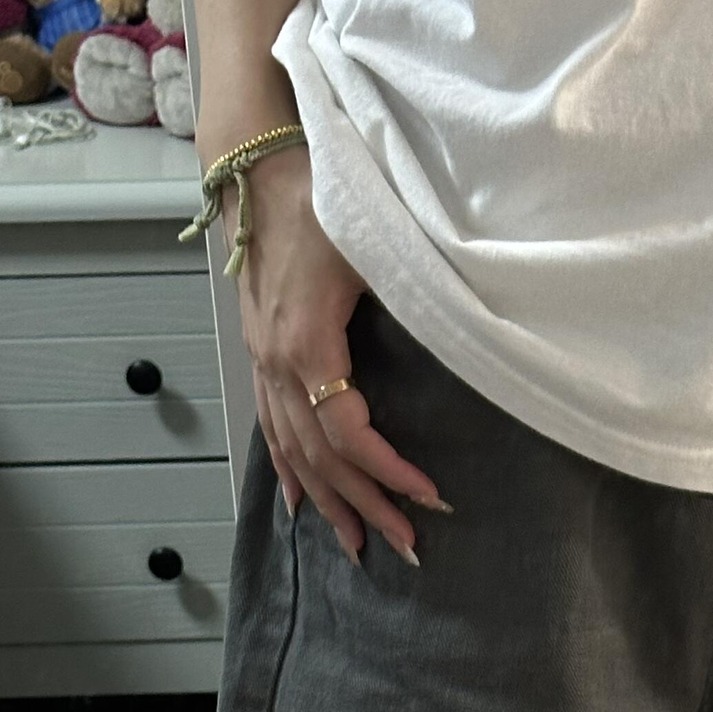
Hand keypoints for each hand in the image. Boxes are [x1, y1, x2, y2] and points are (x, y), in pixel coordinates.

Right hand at [224, 142, 444, 563]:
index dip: (389, 471)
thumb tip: (458, 337)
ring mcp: (261, 362)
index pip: (348, 432)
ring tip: (356, 546)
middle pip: (321, 458)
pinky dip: (286, 471)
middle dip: (365, 506)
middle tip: (406, 547)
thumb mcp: (371, 243)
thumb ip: (409, 294)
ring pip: (292, 452)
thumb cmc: (317, 195)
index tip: (431, 497)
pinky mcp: (258, 354)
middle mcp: (276, 364)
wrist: (254, 164)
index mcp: (306, 344)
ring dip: (327, 503)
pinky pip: (270, 428)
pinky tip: (299, 505)